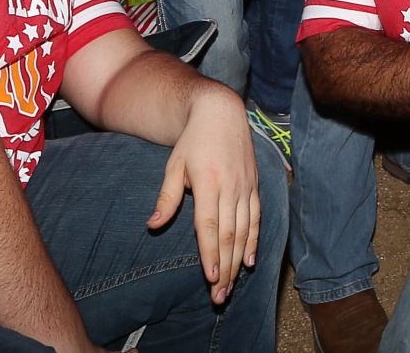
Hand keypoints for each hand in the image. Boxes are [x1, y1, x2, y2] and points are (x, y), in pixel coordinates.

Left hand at [148, 84, 259, 305]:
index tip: (210, 277)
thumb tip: (153, 226)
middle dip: (225, 267)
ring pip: (244, 230)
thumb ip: (167, 198)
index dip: (211, 253)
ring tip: (231, 286)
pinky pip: (257, 217)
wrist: (222, 113)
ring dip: (238, 261)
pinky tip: (250, 260)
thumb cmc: (193, 141)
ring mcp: (246, 187)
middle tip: (219, 295)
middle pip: (229, 234)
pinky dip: (255, 240)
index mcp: (209, 183)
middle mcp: (231, 187)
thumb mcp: (174, 166)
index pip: (210, 225)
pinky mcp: (254, 186)